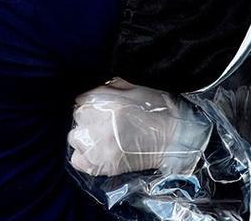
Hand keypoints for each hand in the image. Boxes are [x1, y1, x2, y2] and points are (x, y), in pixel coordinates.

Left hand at [68, 79, 212, 176]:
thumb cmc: (159, 110)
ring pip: (75, 137)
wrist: (174, 140)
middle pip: (79, 117)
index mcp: (108, 102)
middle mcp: (99, 124)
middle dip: (90, 117)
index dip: (93, 102)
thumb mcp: (137, 87)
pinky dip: (85, 156)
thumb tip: (96, 87)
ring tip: (103, 137)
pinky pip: (77, 160)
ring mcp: (98, 146)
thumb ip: (113, 85)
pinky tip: (99, 151)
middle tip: (106, 121)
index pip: (82, 99)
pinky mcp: (100, 165)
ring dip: (86, 136)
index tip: (103, 107)